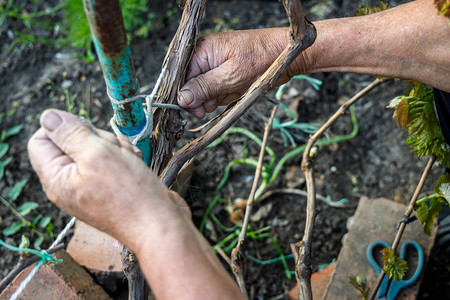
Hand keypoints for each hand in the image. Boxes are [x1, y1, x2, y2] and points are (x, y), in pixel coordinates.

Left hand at [27, 109, 189, 251]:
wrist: (159, 225)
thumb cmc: (130, 193)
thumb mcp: (98, 154)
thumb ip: (70, 133)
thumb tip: (48, 116)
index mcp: (56, 178)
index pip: (41, 140)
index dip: (63, 127)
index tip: (88, 131)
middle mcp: (69, 185)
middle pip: (71, 142)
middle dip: (96, 138)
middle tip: (113, 150)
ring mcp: (90, 188)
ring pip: (95, 150)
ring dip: (115, 147)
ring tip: (130, 160)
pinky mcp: (110, 191)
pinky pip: (111, 163)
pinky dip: (124, 158)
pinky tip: (136, 165)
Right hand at [178, 28, 300, 117]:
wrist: (285, 56)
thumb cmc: (260, 59)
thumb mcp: (231, 76)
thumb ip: (204, 87)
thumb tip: (181, 98)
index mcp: (200, 51)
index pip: (180, 78)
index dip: (184, 96)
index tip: (194, 111)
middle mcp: (203, 58)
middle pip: (189, 87)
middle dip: (200, 100)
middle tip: (211, 106)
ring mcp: (213, 67)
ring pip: (201, 93)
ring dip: (212, 100)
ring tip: (227, 94)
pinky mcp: (223, 76)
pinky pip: (214, 93)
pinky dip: (222, 98)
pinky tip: (233, 93)